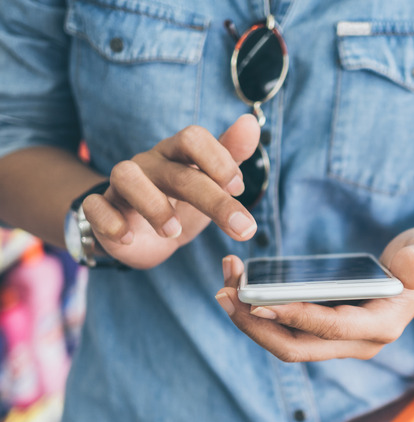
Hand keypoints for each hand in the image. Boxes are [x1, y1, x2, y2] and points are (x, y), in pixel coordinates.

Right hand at [82, 114, 260, 268]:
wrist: (143, 235)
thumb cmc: (181, 202)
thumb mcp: (211, 182)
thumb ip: (232, 154)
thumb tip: (251, 122)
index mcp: (177, 154)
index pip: (193, 137)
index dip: (218, 160)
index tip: (238, 189)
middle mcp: (149, 164)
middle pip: (177, 172)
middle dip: (214, 200)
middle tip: (242, 227)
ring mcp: (121, 185)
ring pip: (125, 177)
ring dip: (152, 205)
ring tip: (174, 232)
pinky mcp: (101, 209)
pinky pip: (94, 206)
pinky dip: (110, 222)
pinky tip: (128, 238)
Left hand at [214, 227, 413, 361]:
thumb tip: (413, 273)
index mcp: (381, 327)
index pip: (330, 328)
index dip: (293, 317)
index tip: (256, 300)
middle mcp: (357, 343)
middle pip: (296, 348)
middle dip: (256, 325)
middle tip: (225, 294)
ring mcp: (340, 341)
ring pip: (286, 342)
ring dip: (251, 319)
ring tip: (225, 286)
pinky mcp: (325, 332)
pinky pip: (287, 330)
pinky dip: (261, 312)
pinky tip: (241, 288)